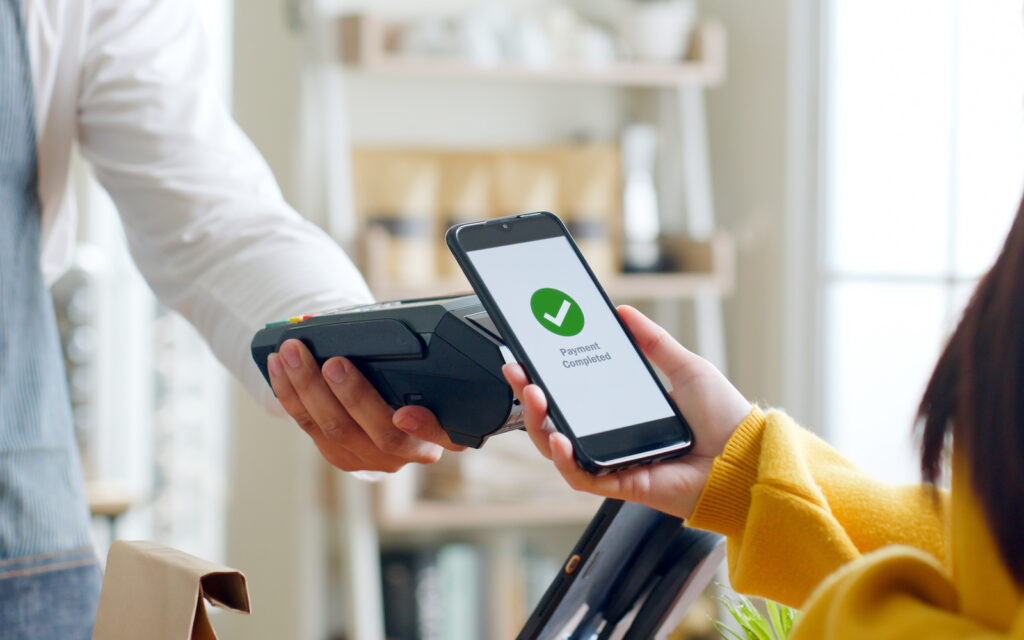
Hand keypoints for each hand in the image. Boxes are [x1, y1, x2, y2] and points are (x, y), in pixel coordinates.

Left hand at [267, 339, 464, 472]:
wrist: (392, 416)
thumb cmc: (414, 384)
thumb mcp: (427, 375)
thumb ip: (423, 363)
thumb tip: (407, 320)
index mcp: (440, 432)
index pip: (444, 435)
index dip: (425, 428)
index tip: (404, 414)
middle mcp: (408, 452)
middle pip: (381, 434)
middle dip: (353, 396)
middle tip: (334, 364)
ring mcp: (373, 459)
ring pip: (337, 430)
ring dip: (309, 388)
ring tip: (292, 354)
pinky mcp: (341, 456)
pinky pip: (311, 427)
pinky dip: (292, 395)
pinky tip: (279, 367)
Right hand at [502, 305, 750, 519]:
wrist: (746, 454)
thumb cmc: (725, 418)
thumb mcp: (685, 366)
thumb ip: (652, 341)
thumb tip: (624, 312)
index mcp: (624, 413)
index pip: (573, 398)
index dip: (545, 380)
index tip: (528, 356)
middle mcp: (614, 439)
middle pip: (555, 423)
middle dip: (529, 398)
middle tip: (518, 371)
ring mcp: (614, 463)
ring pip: (558, 451)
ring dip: (538, 424)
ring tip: (533, 395)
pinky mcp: (622, 484)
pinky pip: (580, 477)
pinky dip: (564, 458)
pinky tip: (558, 436)